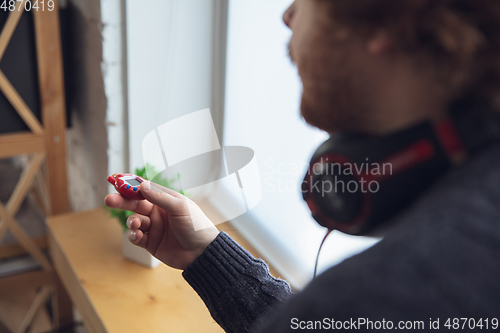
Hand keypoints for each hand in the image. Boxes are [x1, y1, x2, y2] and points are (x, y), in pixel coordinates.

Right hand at [105, 180, 219, 269]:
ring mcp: (154, 227)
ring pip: (134, 220)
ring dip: (132, 221)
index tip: (116, 180)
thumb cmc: (196, 226)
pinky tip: (137, 235)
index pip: (146, 189)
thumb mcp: (180, 207)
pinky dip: (133, 235)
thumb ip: (160, 197)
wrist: (202, 253)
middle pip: (135, 204)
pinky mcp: (151, 243)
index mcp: (166, 200)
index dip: (131, 185)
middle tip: (109, 200)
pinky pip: (136, 236)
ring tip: (136, 224)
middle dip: (122, 201)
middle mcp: (158, 212)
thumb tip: (142, 185)